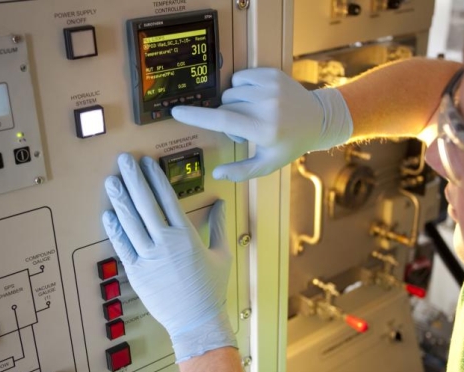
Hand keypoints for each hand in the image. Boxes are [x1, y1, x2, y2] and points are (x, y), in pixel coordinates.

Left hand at [102, 154, 236, 361]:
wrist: (196, 321)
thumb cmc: (211, 288)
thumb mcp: (221, 254)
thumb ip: (219, 225)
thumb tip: (221, 202)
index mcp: (186, 236)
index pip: (168, 198)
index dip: (156, 178)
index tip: (147, 162)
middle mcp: (165, 242)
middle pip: (145, 204)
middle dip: (133, 179)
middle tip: (124, 159)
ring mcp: (148, 257)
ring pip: (130, 222)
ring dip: (119, 199)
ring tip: (111, 180)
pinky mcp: (136, 272)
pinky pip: (122, 246)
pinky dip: (113, 230)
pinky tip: (107, 214)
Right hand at [172, 67, 352, 181]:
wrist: (318, 119)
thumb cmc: (289, 145)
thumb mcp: (268, 164)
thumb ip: (241, 172)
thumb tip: (217, 173)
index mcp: (264, 130)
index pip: (223, 121)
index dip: (197, 116)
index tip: (177, 111)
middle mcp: (268, 106)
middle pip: (225, 107)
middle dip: (227, 118)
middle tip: (245, 128)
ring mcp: (271, 87)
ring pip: (231, 92)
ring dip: (235, 103)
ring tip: (253, 113)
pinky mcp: (273, 74)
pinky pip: (241, 77)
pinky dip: (242, 87)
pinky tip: (257, 98)